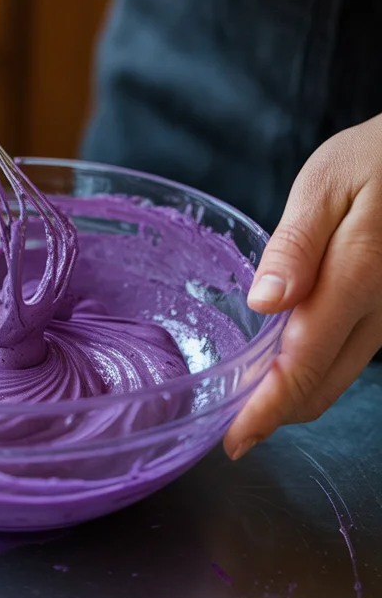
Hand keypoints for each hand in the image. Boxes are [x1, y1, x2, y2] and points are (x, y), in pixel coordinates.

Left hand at [224, 114, 381, 458]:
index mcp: (358, 277)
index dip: (267, 409)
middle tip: (231, 427)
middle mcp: (381, 309)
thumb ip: (296, 245)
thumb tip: (265, 303)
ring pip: (340, 377)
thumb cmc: (375, 159)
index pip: (305, 363)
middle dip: (277, 415)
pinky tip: (285, 363)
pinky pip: (352, 356)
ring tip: (249, 403)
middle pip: (324, 386)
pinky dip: (317, 371)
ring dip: (296, 397)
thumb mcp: (327, 183)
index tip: (235, 438)